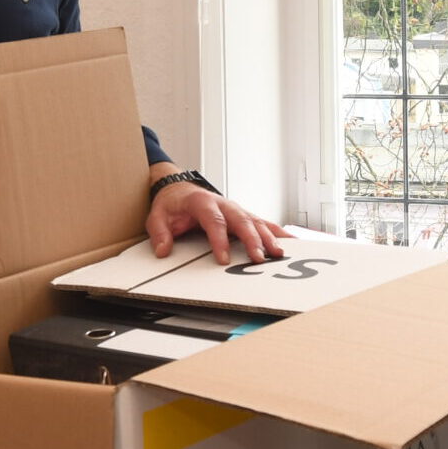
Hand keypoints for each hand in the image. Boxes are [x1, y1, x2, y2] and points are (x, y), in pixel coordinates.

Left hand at [146, 179, 287, 264]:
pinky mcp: (243, 215)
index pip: (213, 221)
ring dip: (268, 237)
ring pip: (256, 221)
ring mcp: (235, 209)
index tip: (223, 259)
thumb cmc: (172, 204)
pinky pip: (262, 223)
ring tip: (278, 254)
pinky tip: (289, 242)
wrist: (179, 189)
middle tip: (258, 258)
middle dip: (252, 240)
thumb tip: (163, 250)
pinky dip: (277, 232)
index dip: (219, 240)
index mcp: (202, 202)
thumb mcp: (157, 216)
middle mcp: (223, 203)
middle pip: (241, 220)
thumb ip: (159, 232)